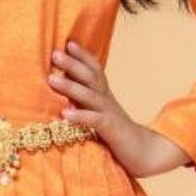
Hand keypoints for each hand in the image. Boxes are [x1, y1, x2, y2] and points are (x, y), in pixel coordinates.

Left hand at [47, 40, 193, 177]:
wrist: (143, 152)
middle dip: (73, 64)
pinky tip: (65, 114)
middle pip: (90, 77)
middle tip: (55, 53)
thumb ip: (85, 103)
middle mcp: (107, 100)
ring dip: (70, 86)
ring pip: (90, 96)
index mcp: (104, 95)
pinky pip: (94, 121)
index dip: (83, 55)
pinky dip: (80, 116)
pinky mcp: (111, 130)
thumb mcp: (100, 114)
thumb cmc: (116, 134)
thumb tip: (62, 96)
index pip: (95, 70)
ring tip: (51, 79)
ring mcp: (109, 114)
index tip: (68, 43)